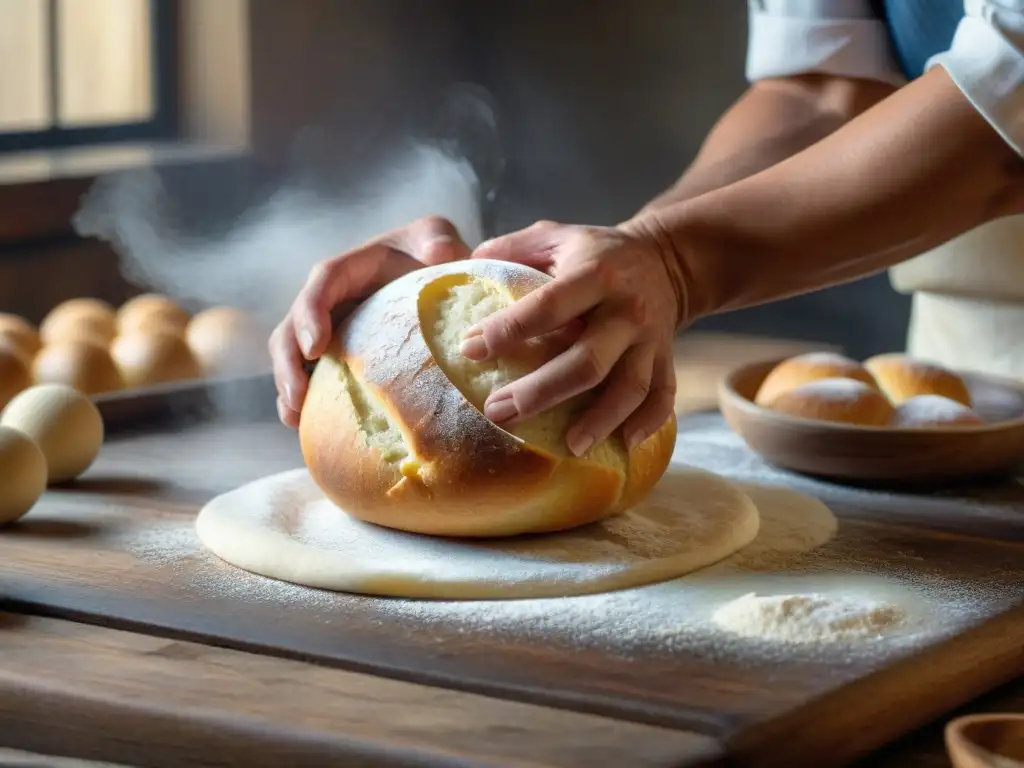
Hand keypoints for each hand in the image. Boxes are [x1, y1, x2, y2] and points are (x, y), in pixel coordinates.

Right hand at [270, 216, 469, 427]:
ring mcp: (326, 330)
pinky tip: (306, 428)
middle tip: (298, 396)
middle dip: (288, 362)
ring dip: (288, 386)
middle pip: (292, 326)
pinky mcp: (333, 356)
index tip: (315, 346)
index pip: (322, 282)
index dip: (311, 313)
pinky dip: (303, 401)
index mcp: (350, 269)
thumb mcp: (436, 237)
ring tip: (296, 417)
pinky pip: (308, 377)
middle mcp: (328, 301)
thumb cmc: (432, 254)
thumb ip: (436, 239)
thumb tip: (438, 255)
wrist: (433, 278)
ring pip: (290, 356)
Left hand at [463, 219, 684, 455]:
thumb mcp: (556, 236)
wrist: (668, 258)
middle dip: (541, 392)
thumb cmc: (598, 251)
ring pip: (628, 387)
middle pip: (586, 361)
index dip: (508, 330)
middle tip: (498, 412)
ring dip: (599, 420)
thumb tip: (463, 266)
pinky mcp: (666, 359)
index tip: (470, 349)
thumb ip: (511, 248)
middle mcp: (626, 310)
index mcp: (595, 274)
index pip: (548, 307)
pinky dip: (649, 421)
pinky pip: (663, 395)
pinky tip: (625, 443)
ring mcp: (651, 339)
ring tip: (569, 447)